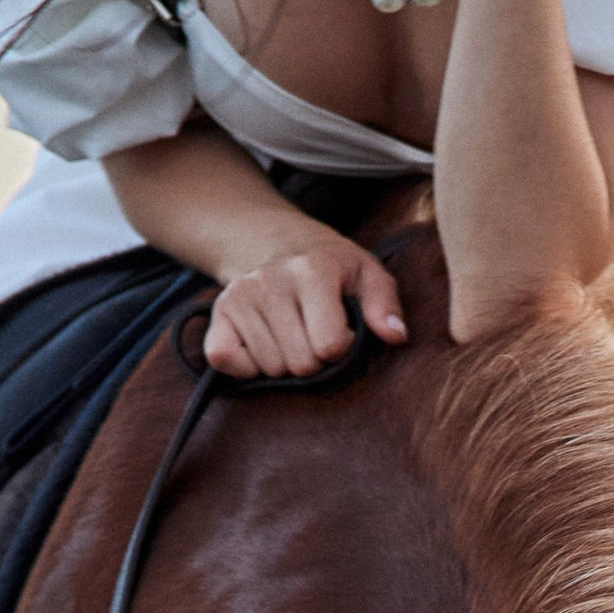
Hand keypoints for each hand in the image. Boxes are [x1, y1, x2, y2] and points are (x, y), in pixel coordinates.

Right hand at [203, 234, 405, 380]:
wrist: (281, 244)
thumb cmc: (334, 269)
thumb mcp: (368, 275)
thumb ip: (384, 305)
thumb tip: (395, 335)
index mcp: (313, 269)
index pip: (329, 345)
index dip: (342, 349)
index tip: (342, 333)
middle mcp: (271, 279)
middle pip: (300, 363)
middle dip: (315, 361)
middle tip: (314, 336)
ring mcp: (240, 295)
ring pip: (270, 368)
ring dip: (285, 362)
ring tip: (292, 335)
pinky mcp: (218, 312)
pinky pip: (225, 359)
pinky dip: (246, 367)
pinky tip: (264, 346)